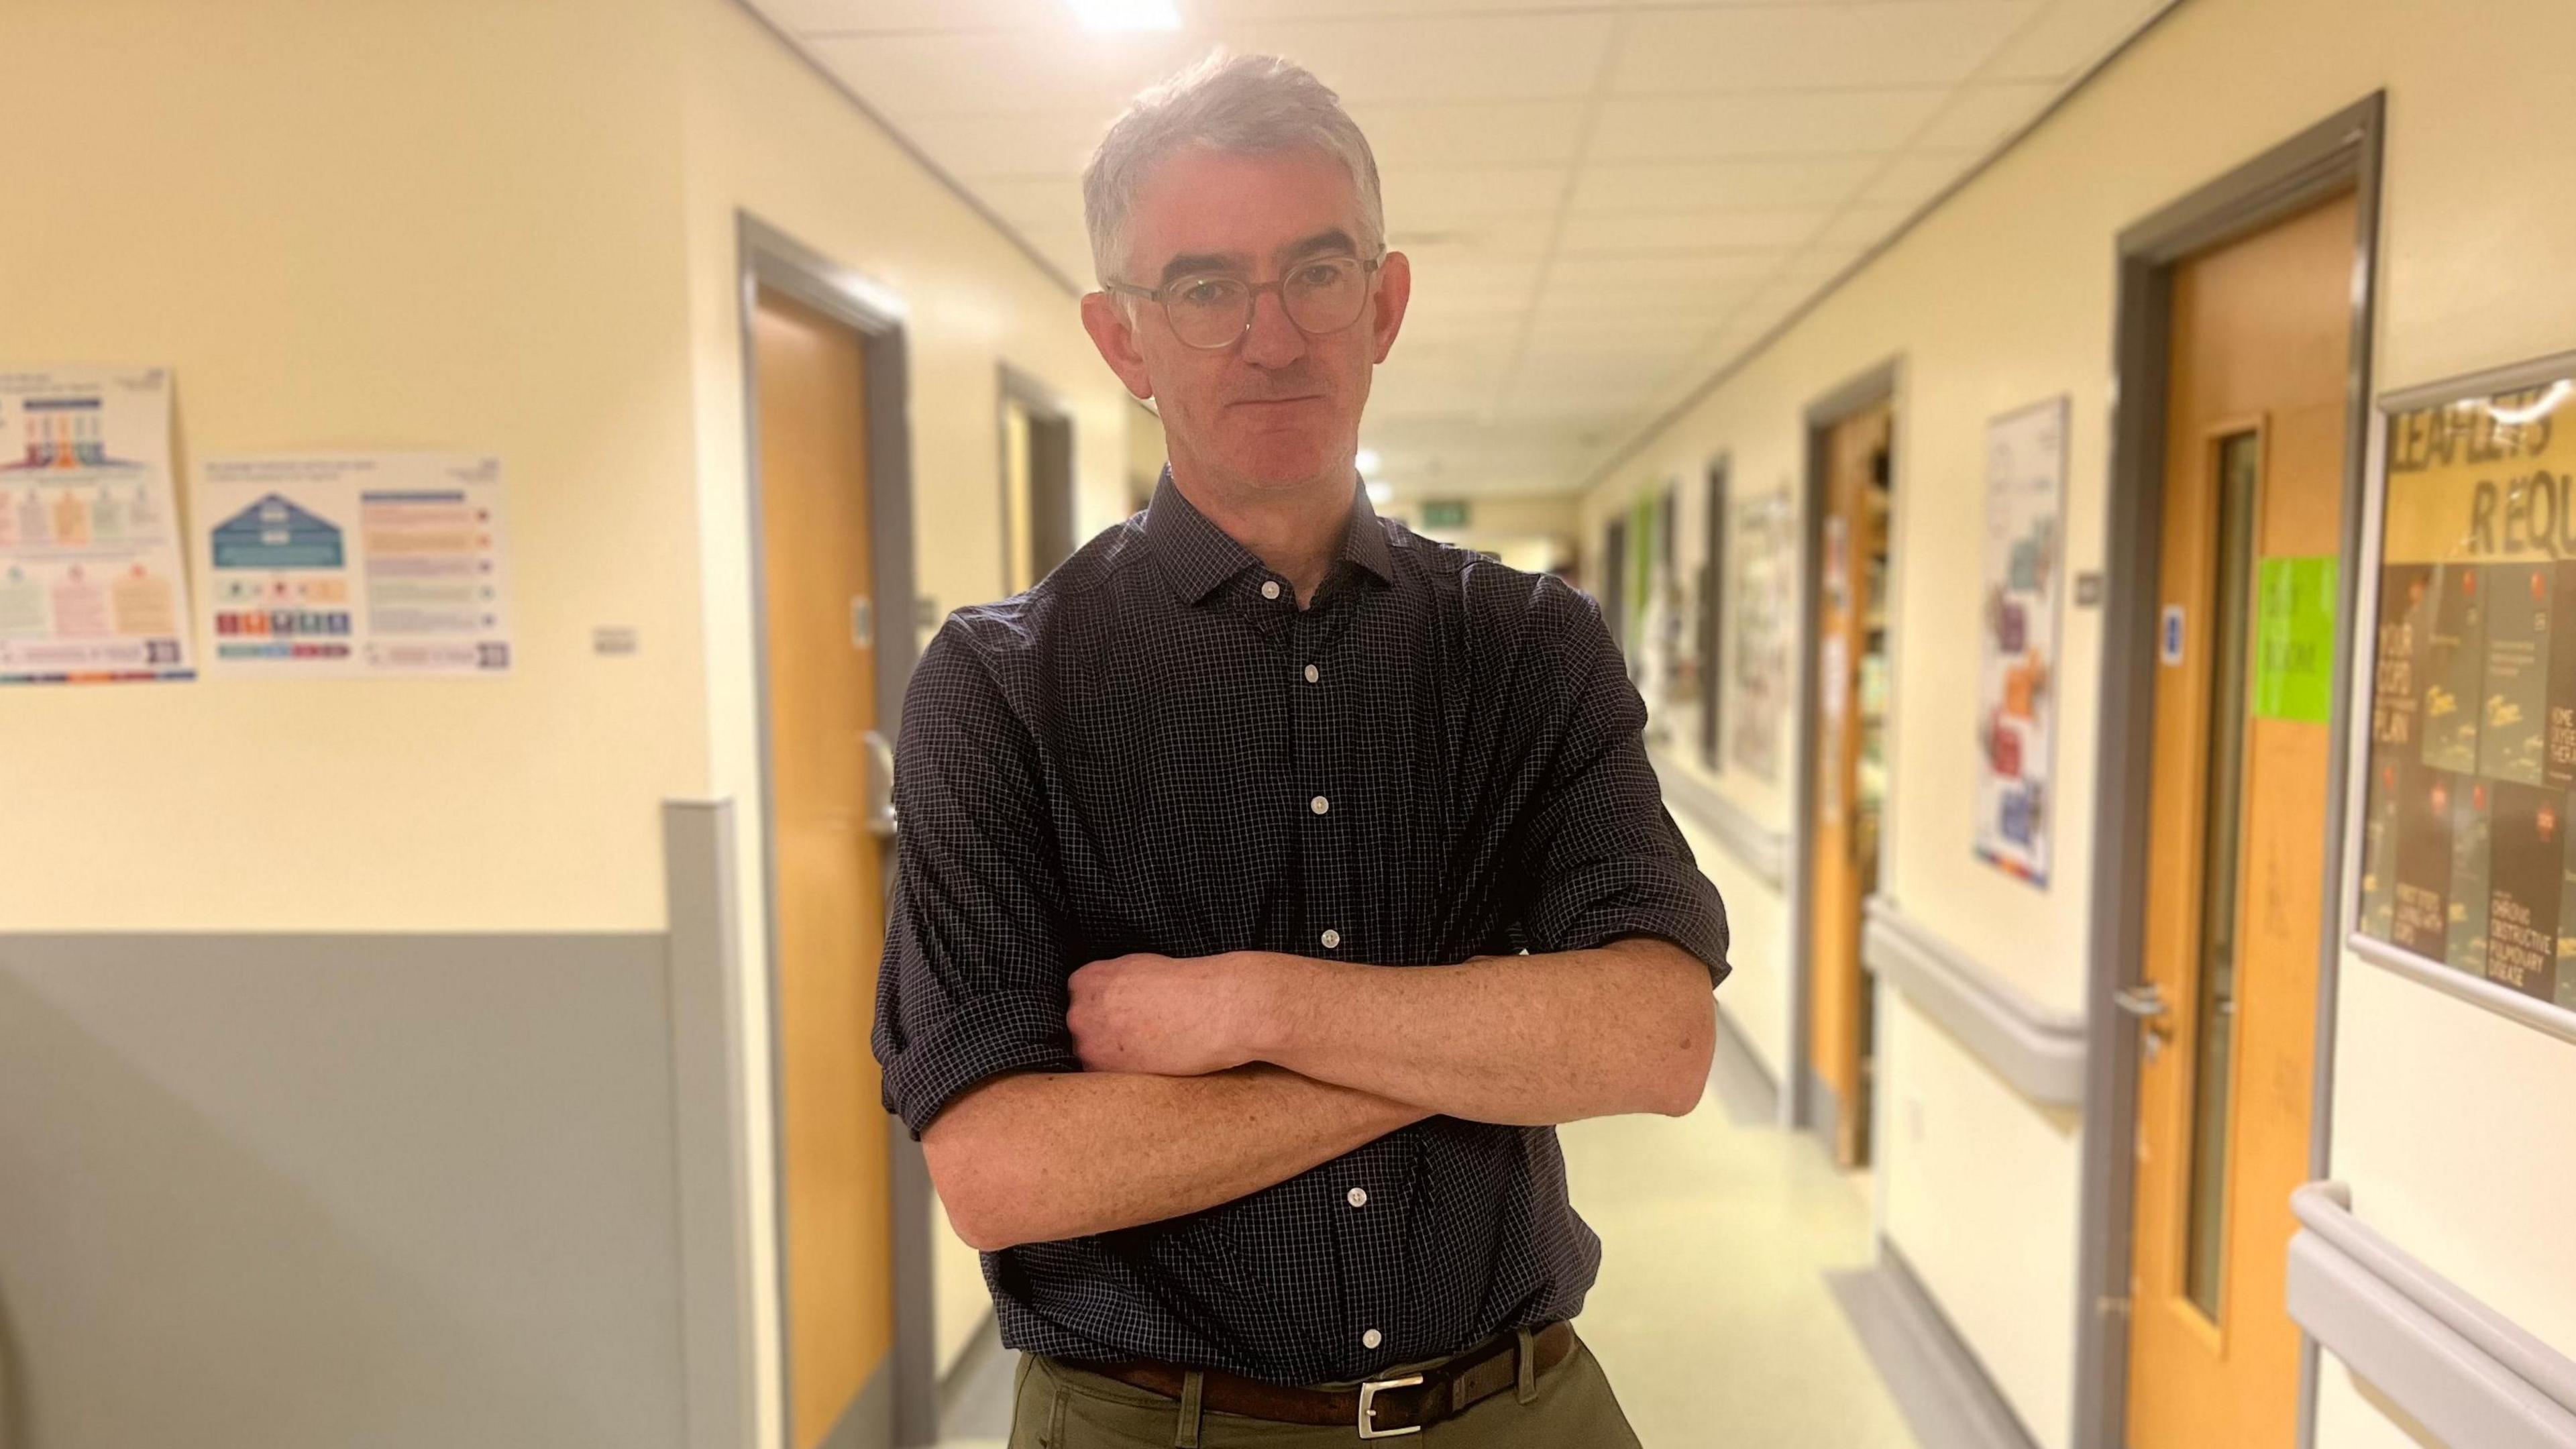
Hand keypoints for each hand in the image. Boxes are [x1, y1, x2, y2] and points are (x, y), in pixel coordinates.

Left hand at [1067, 951, 1276, 1076]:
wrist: (1215, 1009)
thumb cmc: (1187, 985)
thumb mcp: (1138, 967)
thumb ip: (1112, 984)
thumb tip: (1106, 999)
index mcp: (1085, 980)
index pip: (1078, 1001)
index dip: (1102, 1012)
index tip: (1122, 1017)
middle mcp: (1078, 1012)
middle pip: (1080, 1029)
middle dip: (1103, 1034)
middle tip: (1136, 1036)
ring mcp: (1088, 1044)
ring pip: (1090, 1055)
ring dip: (1110, 1057)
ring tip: (1145, 1052)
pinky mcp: (1106, 1074)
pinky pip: (1103, 1078)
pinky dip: (1121, 1076)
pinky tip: (1148, 1064)